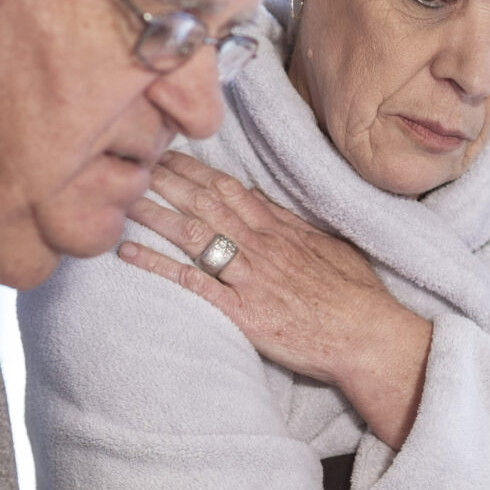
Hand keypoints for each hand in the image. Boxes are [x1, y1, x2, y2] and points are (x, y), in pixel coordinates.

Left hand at [119, 152, 434, 446]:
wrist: (368, 336)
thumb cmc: (355, 295)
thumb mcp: (328, 246)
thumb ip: (290, 222)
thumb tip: (260, 199)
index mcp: (281, 230)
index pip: (229, 189)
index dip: (195, 169)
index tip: (168, 154)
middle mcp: (261, 246)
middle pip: (205, 203)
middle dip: (166, 180)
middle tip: (133, 163)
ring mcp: (251, 277)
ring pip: (194, 235)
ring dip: (154, 214)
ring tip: (121, 199)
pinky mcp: (244, 311)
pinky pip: (193, 284)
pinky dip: (159, 266)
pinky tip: (129, 254)